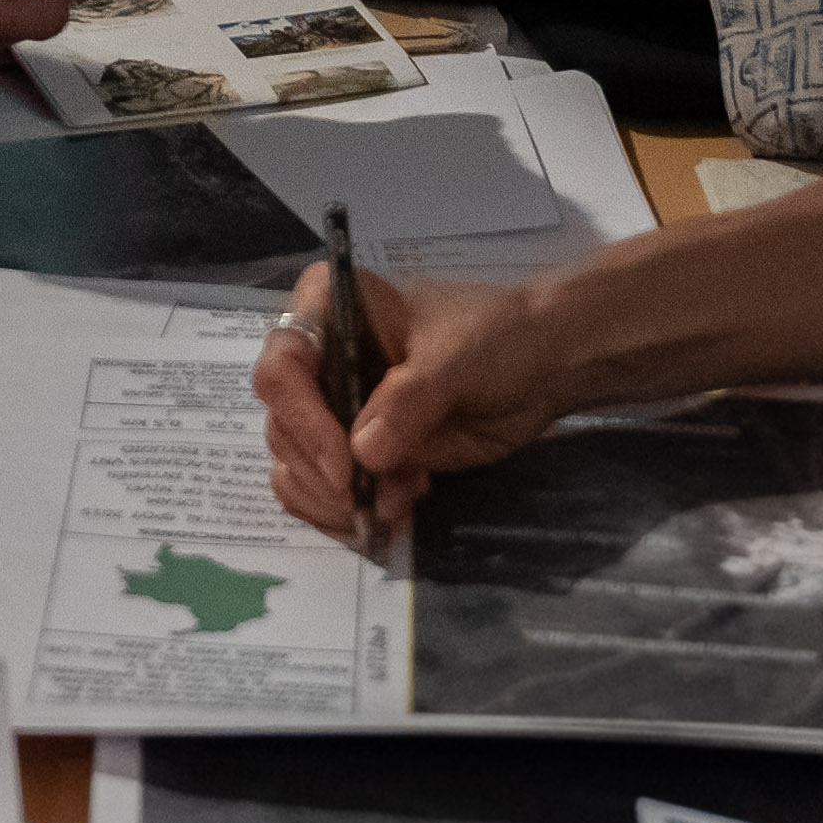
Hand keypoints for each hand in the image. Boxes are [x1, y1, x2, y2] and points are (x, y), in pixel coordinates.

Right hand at [257, 266, 573, 544]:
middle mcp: (318, 360)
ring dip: (337, 501)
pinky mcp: (354, 453)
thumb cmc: (495, 338)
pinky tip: (397, 509)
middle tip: (377, 497)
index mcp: (328, 308)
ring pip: (295, 466)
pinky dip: (346, 514)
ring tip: (399, 501)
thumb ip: (409, 400)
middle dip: (325, 474)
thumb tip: (363, 452)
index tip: (346, 467)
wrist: (539, 365)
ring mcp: (333, 410)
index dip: (304, 419)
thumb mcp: (455, 359)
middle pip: (283, 426)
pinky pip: (321, 493)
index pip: (283, 365)